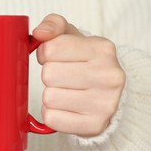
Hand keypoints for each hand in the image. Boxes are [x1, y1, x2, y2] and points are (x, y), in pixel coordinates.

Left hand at [33, 14, 125, 136]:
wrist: (110, 98)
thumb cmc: (85, 64)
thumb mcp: (73, 38)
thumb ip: (54, 25)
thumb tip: (39, 32)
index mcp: (102, 49)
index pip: (51, 48)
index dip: (45, 53)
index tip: (55, 58)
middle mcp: (108, 76)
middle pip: (48, 74)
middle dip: (48, 76)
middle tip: (62, 77)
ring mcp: (104, 103)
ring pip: (49, 98)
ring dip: (50, 96)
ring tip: (66, 93)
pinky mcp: (94, 125)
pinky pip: (51, 118)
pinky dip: (52, 114)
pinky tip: (66, 109)